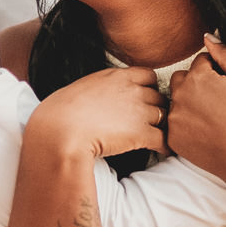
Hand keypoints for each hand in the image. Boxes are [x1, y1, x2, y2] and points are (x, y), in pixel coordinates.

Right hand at [27, 67, 167, 160]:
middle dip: (157, 108)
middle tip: (153, 120)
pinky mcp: (141, 133)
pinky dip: (165, 146)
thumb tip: (98, 96)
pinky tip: (162, 150)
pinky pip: (164, 139)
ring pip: (164, 116)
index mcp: (117, 76)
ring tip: (159, 136)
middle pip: (159, 97)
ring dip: (163, 126)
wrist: (61, 130)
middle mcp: (132, 90)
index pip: (149, 75)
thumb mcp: (83, 88)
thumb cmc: (62, 111)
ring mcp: (139, 111)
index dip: (149, 88)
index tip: (144, 98)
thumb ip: (100, 88)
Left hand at [165, 36, 225, 185]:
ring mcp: (174, 119)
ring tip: (213, 118)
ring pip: (177, 101)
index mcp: (198, 78)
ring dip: (190, 104)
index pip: (200, 62)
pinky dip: (186, 125)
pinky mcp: (173, 139)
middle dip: (197, 84)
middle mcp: (180, 96)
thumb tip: (207, 37)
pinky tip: (205, 133)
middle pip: (182, 79)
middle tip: (219, 101)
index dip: (217, 72)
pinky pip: (175, 124)